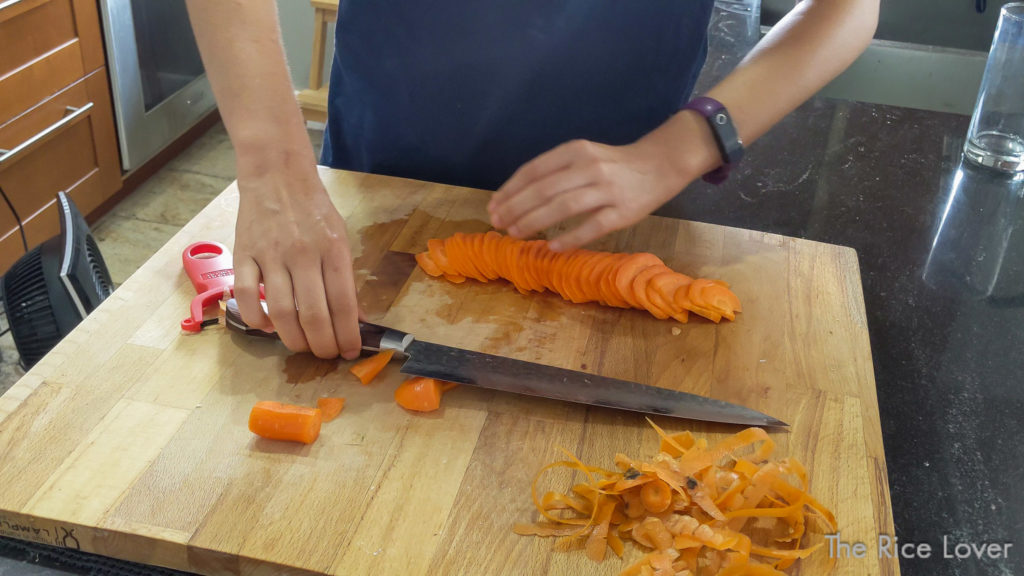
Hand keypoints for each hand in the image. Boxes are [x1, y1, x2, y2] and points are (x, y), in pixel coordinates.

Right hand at [233, 166, 360, 359]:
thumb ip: (345, 277)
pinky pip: (245, 296)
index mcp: (333, 249)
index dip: (347, 335)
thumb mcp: (340, 237)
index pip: (343, 303)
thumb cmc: (314, 210)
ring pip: (280, 311)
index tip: (349, 352)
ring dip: (292, 339)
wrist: (277, 175)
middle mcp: (302, 253)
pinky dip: (256, 320)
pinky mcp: (243, 254)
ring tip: (301, 346)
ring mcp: (270, 254)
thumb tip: (354, 318)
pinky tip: (268, 327)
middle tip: (325, 355)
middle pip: (312, 314)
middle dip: (322, 345)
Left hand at [487, 134, 694, 250]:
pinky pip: (592, 227)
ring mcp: (607, 190)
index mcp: (575, 151)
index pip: (534, 170)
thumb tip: (517, 196)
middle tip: (498, 224)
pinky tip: (551, 247)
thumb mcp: (583, 155)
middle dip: (515, 208)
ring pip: (563, 207)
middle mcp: (589, 168)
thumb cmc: (613, 164)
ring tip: (515, 234)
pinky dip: (570, 237)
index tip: (493, 206)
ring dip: (534, 222)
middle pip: (544, 190)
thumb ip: (555, 171)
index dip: (510, 190)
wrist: (659, 165)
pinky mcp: (622, 212)